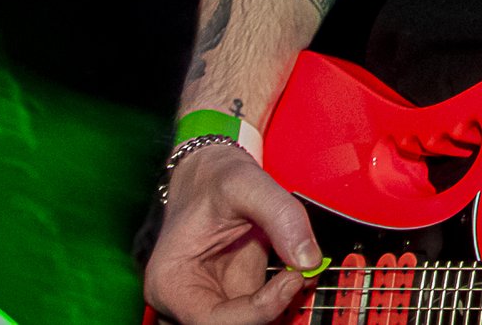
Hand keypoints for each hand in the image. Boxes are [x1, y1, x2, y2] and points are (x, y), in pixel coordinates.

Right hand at [143, 143, 318, 324]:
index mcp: (172, 283)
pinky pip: (261, 312)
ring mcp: (212, 300)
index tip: (291, 279)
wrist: (211, 170)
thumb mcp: (246, 183)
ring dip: (279, 306)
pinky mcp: (235, 296)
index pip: (213, 321)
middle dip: (270, 310)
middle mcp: (187, 300)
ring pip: (249, 323)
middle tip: (298, 276)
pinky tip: (296, 271)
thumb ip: (282, 218)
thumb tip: (309, 259)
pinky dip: (284, 297)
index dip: (258, 311)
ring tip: (298, 270)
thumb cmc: (213, 177)